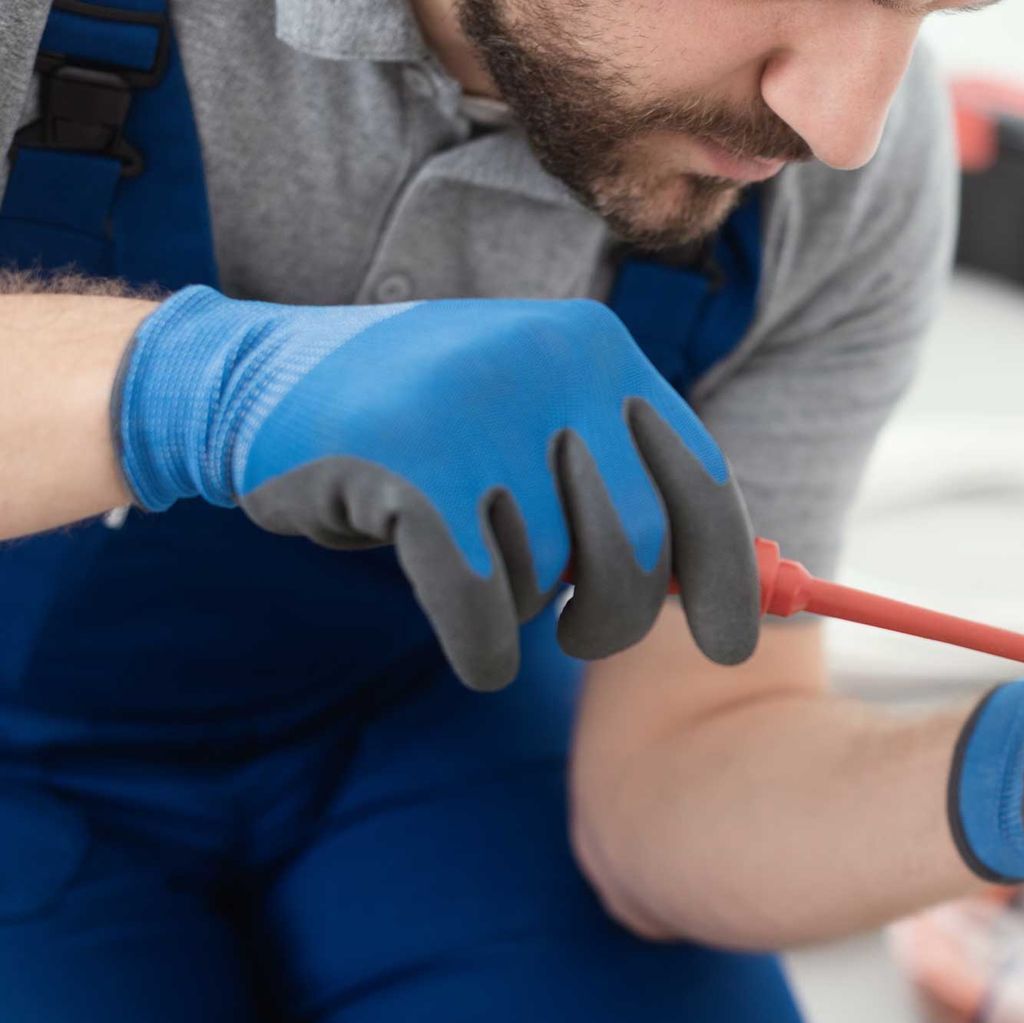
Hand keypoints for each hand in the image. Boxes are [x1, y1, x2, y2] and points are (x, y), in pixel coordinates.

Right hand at [113, 286, 758, 689]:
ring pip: (552, 583)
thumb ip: (631, 489)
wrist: (253, 383)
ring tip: (464, 546)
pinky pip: (485, 612)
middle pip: (637, 548)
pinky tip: (464, 632)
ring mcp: (479, 410)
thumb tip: (745, 600)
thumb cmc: (426, 426)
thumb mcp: (540, 425)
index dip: (725, 575)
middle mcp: (550, 364)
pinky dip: (480, 646)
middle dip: (611, 615)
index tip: (731, 645)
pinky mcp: (411, 469)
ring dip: (516, 602)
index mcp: (598, 348)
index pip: (700, 479)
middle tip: (578, 630)